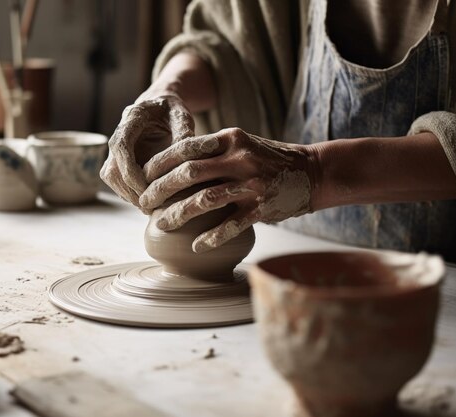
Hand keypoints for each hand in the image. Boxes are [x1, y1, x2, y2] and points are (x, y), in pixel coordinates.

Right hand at [100, 92, 194, 208]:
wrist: (161, 106)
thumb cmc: (173, 110)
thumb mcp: (182, 115)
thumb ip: (185, 133)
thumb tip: (190, 159)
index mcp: (131, 119)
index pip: (121, 147)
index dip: (131, 171)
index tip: (148, 189)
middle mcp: (118, 135)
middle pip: (112, 169)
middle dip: (130, 190)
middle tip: (152, 207)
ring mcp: (115, 150)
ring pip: (112, 178)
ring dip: (129, 195)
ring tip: (152, 208)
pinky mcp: (119, 162)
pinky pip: (119, 182)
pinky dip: (132, 194)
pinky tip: (151, 201)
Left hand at [139, 128, 312, 251]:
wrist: (313, 171)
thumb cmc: (269, 159)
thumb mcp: (241, 143)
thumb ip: (212, 150)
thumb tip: (172, 164)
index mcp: (230, 138)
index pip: (185, 148)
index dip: (158, 162)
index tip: (142, 175)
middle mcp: (239, 158)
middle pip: (188, 173)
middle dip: (160, 189)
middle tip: (144, 203)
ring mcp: (252, 184)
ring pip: (205, 200)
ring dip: (178, 214)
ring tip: (161, 225)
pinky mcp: (262, 208)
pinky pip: (231, 225)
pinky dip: (212, 237)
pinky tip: (196, 246)